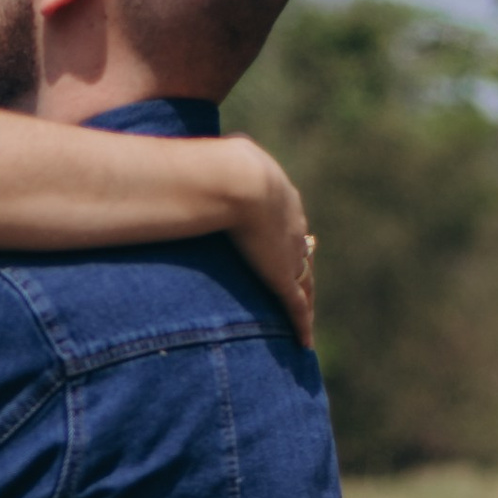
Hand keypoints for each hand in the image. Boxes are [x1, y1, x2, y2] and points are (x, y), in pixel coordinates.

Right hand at [226, 142, 316, 345]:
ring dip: (305, 300)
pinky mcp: (283, 277)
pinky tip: (305, 342)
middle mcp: (292, 226)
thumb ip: (215, 158)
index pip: (287, 222)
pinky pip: (297, 307)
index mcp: (280, 196)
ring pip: (304, 283)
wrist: (236, 181)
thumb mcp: (222, 155)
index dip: (285, 236)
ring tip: (305, 318)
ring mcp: (290, 253)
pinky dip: (302, 325)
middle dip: (300, 268)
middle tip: (300, 284)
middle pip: (301, 253)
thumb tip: (192, 155)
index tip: (283, 245)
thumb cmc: (221, 165)